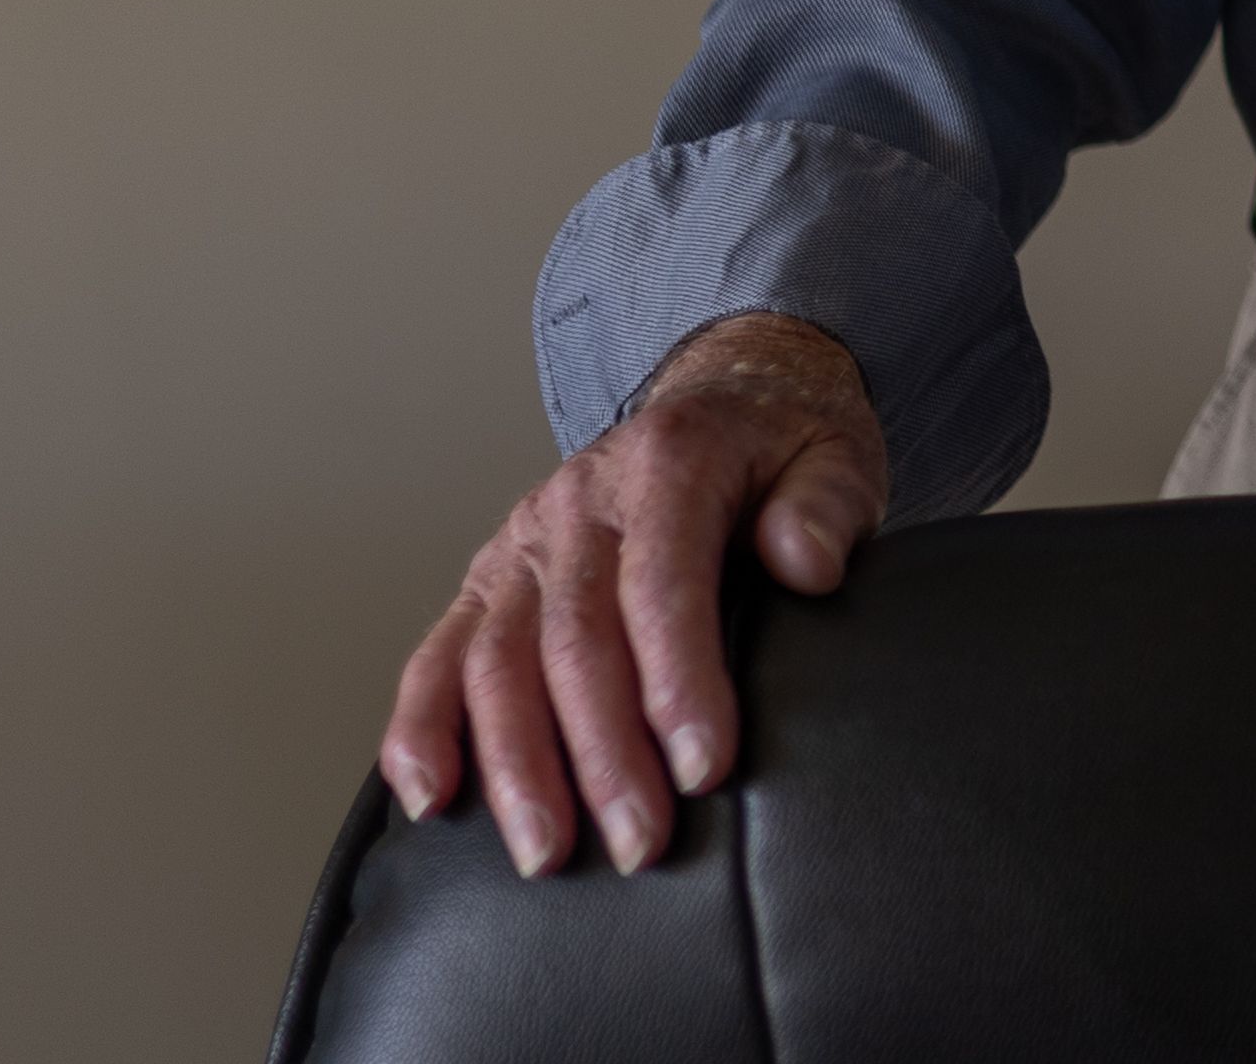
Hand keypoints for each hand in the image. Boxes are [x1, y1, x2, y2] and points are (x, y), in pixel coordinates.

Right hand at [381, 312, 886, 878]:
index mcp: (666, 463)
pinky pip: (438, 656)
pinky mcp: (488, 580)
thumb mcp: (833, 456)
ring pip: (496, 660)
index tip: (703, 768)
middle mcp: (579, 501)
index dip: (678, 680)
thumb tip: (806, 562)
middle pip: (574, 639)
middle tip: (640, 843)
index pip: (661, 583)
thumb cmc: (779, 450)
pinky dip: (422, 729)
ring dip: (515, 766)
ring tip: (547, 853)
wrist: (722, 402)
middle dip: (602, 754)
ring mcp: (522, 543)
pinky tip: (430, 799)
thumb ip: (825, 506)